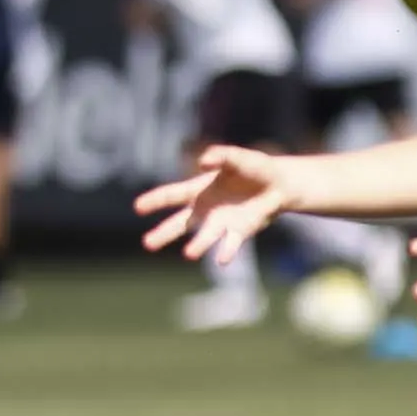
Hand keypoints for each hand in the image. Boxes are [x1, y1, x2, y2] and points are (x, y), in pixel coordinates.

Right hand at [134, 146, 292, 265]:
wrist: (279, 184)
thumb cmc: (254, 167)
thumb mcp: (237, 157)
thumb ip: (221, 156)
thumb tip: (203, 162)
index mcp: (199, 190)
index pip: (172, 195)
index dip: (155, 200)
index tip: (137, 207)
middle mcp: (205, 210)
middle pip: (180, 224)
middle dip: (163, 234)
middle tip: (147, 244)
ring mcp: (221, 223)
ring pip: (204, 237)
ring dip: (197, 246)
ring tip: (189, 254)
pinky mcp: (239, 232)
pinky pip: (230, 243)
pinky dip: (226, 251)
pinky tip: (221, 259)